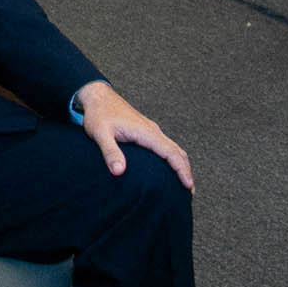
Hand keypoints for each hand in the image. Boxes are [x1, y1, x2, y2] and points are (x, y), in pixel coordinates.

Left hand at [76, 81, 192, 189]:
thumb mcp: (100, 134)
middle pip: (176, 151)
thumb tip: (119, 172)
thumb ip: (111, 152)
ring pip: (172, 147)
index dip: (181, 169)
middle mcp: (151, 130)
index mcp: (145, 131)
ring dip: (180, 163)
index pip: (170, 152)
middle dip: (186, 170)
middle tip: (190, 189)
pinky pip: (165, 144)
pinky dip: (172, 157)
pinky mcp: (145, 131)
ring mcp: (149, 130)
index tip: (188, 184)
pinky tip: (168, 166)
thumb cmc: (98, 113)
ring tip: (183, 181)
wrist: (97, 96)